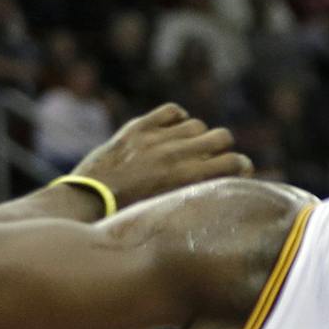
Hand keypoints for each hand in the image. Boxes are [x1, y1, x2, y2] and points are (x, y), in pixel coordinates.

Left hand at [68, 103, 250, 209]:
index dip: (242, 165)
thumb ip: (194, 197)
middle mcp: (175, 154)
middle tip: (215, 158)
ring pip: (197, 124)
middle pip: (222, 136)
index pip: (233, 161)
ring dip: (197, 136)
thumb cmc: (127, 217)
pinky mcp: (138, 127)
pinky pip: (171, 110)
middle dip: (223, 148)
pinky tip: (172, 130)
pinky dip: (176, 118)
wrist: (86, 202)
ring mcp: (156, 137)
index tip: (239, 171)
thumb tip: (221, 195)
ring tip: (187, 148)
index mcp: (185, 178)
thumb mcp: (167, 211)